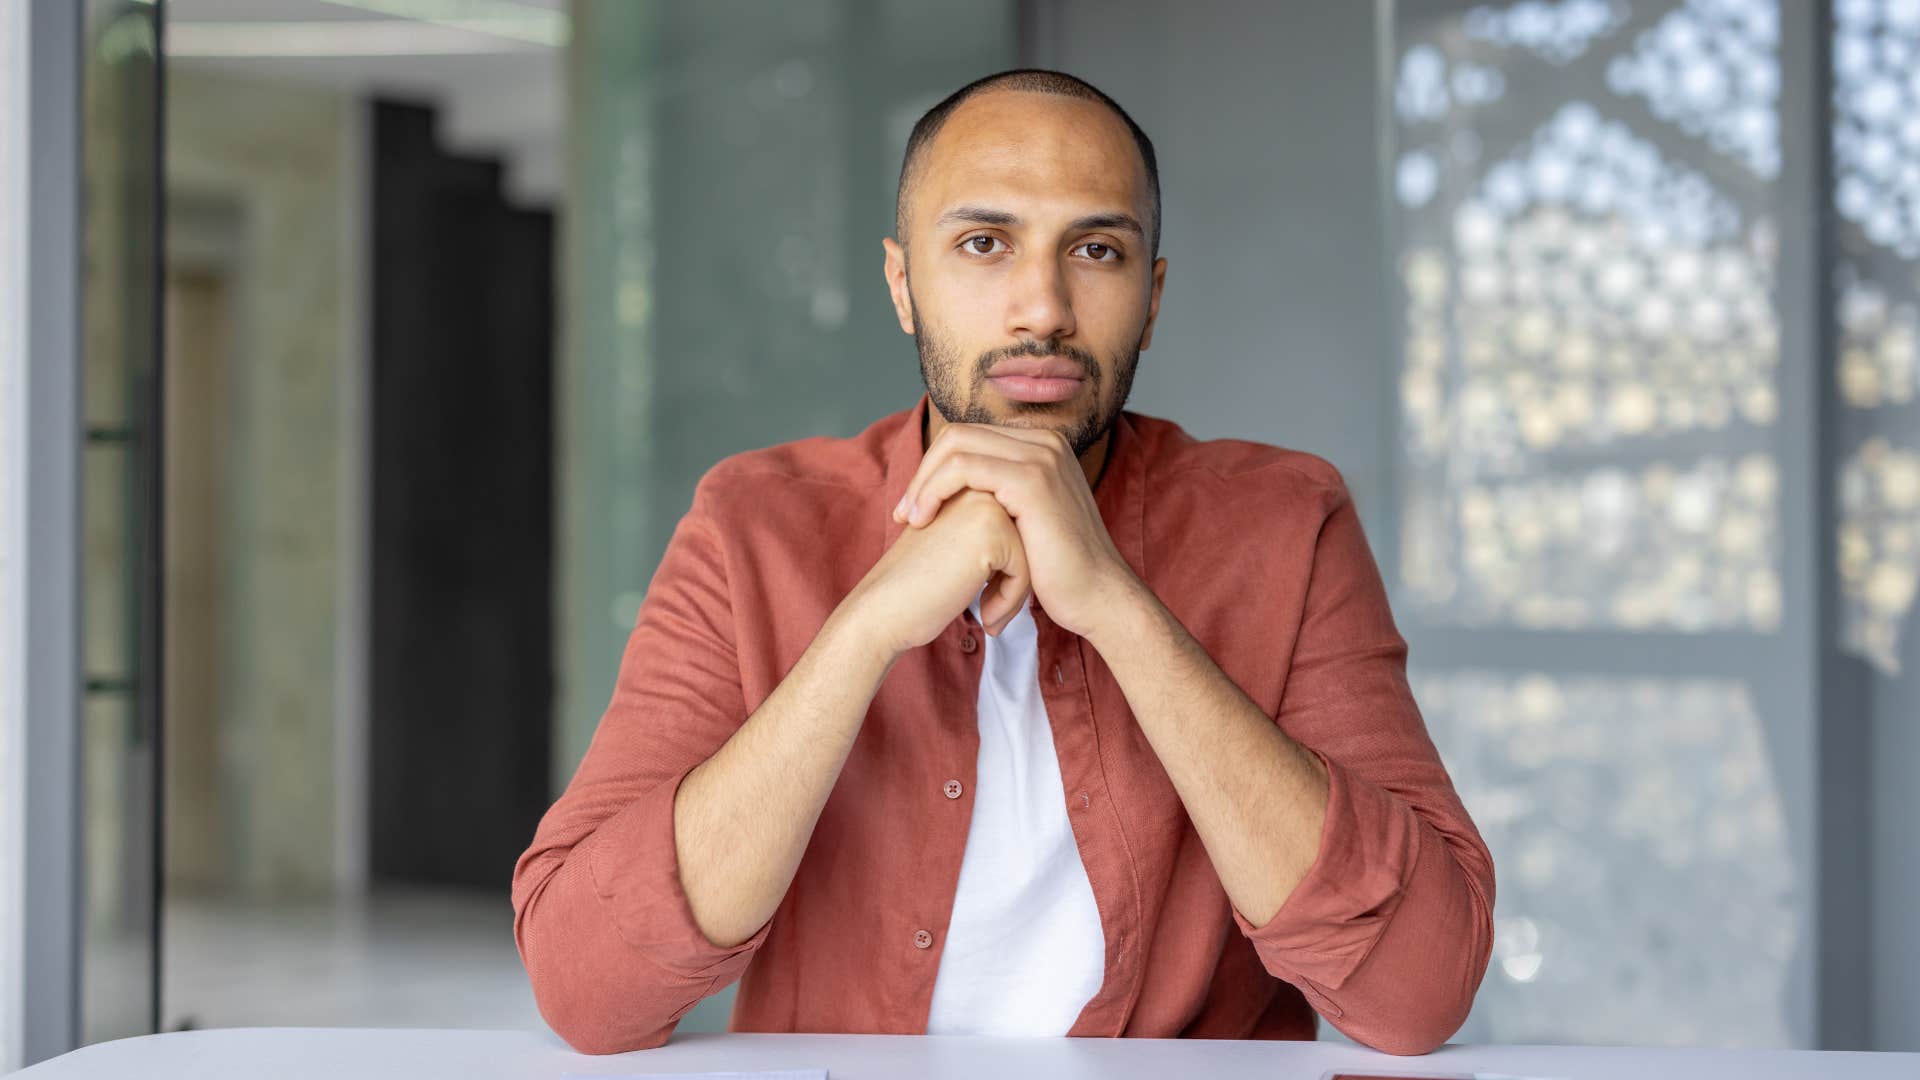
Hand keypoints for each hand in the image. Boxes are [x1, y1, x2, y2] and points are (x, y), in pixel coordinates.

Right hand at [846, 489, 1029, 659]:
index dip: (1007, 569)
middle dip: (1015, 578)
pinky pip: (1026, 570)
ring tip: (989, 614)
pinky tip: (987, 618)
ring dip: (1015, 592)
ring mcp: (984, 505)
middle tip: (991, 608)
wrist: (882, 609)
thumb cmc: (916, 587)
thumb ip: (987, 534)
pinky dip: (1011, 601)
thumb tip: (1036, 546)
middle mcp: (977, 486)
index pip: (1016, 529)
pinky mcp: (992, 531)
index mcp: (966, 486)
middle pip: (1027, 537)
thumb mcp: (955, 548)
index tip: (982, 594)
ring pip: (1032, 552)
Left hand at [891, 424, 1134, 639]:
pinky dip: (934, 491)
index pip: (970, 437)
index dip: (934, 468)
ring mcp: (1041, 456)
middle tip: (903, 514)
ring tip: (908, 520)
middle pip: (959, 434)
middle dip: (923, 472)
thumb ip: (997, 497)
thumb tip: (955, 495)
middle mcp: (1044, 441)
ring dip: (922, 482)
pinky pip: (964, 468)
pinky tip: (922, 521)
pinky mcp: (1033, 480)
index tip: (914, 508)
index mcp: (1041, 446)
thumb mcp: (1023, 522)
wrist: (1097, 597)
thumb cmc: (1059, 570)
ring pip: (956, 445)